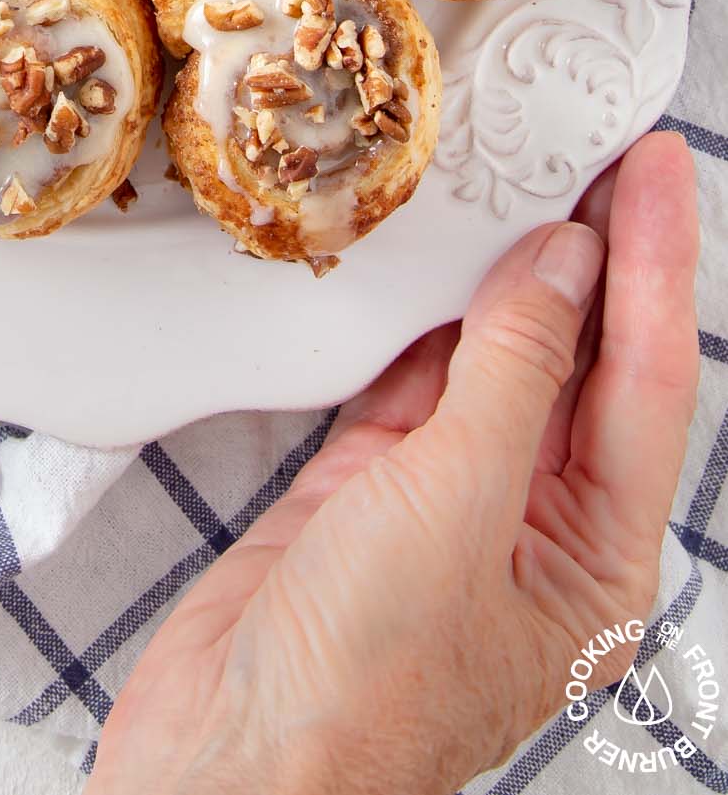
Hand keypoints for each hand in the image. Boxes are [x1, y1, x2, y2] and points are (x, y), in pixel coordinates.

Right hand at [93, 130, 698, 794]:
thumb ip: (513, 371)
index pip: (645, 381)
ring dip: (504, 273)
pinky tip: (430, 255)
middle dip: (595, 256)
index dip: (653, 264)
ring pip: (492, 360)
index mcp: (593, 558)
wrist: (230, 758)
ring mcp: (446, 505)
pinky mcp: (365, 490)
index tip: (651, 169)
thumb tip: (564, 264)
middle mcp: (532, 526)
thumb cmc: (361, 685)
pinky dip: (419, 315)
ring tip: (523, 175)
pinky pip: (411, 379)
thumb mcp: (456, 509)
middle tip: (599, 150)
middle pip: (581, 362)